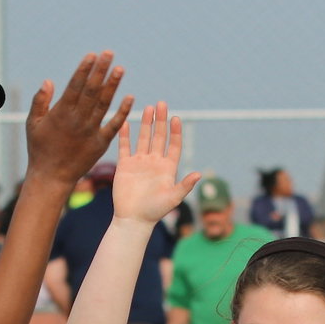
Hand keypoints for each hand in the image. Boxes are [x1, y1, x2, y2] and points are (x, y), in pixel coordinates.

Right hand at [25, 52, 132, 189]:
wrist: (51, 177)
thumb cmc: (40, 149)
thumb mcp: (32, 124)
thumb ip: (40, 101)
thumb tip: (48, 81)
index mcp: (61, 112)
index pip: (75, 85)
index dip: (85, 69)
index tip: (93, 54)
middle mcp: (77, 120)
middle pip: (92, 90)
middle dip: (101, 70)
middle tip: (109, 53)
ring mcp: (90, 132)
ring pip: (104, 104)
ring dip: (112, 85)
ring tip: (120, 69)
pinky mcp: (100, 144)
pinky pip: (113, 126)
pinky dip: (122, 112)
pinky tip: (130, 98)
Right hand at [112, 102, 200, 226]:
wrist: (133, 220)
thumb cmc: (154, 212)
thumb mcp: (173, 199)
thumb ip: (185, 186)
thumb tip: (199, 174)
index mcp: (167, 168)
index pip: (174, 145)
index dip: (175, 132)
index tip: (176, 118)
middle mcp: (154, 162)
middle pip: (159, 137)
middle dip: (161, 121)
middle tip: (162, 103)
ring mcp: (139, 163)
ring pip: (144, 138)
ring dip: (146, 123)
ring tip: (149, 108)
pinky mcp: (125, 166)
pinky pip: (125, 147)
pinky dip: (125, 135)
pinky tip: (125, 122)